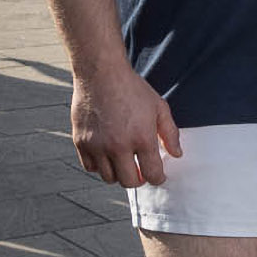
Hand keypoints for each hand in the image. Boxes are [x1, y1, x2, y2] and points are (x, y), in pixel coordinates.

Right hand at [70, 64, 180, 188]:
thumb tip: (176, 154)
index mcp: (142, 138)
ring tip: (124, 162)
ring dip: (118, 174)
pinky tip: (107, 155)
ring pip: (108, 177)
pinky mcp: (80, 141)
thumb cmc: (132, 89)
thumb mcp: (159, 108)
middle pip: (129, 182)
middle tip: (141, 171)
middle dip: (139, 179)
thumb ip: (170, 134)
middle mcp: (118, 146)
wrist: (101, 74)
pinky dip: (99, 166)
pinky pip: (90, 167)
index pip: (152, 174)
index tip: (158, 175)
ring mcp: (97, 145)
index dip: (158, 178)